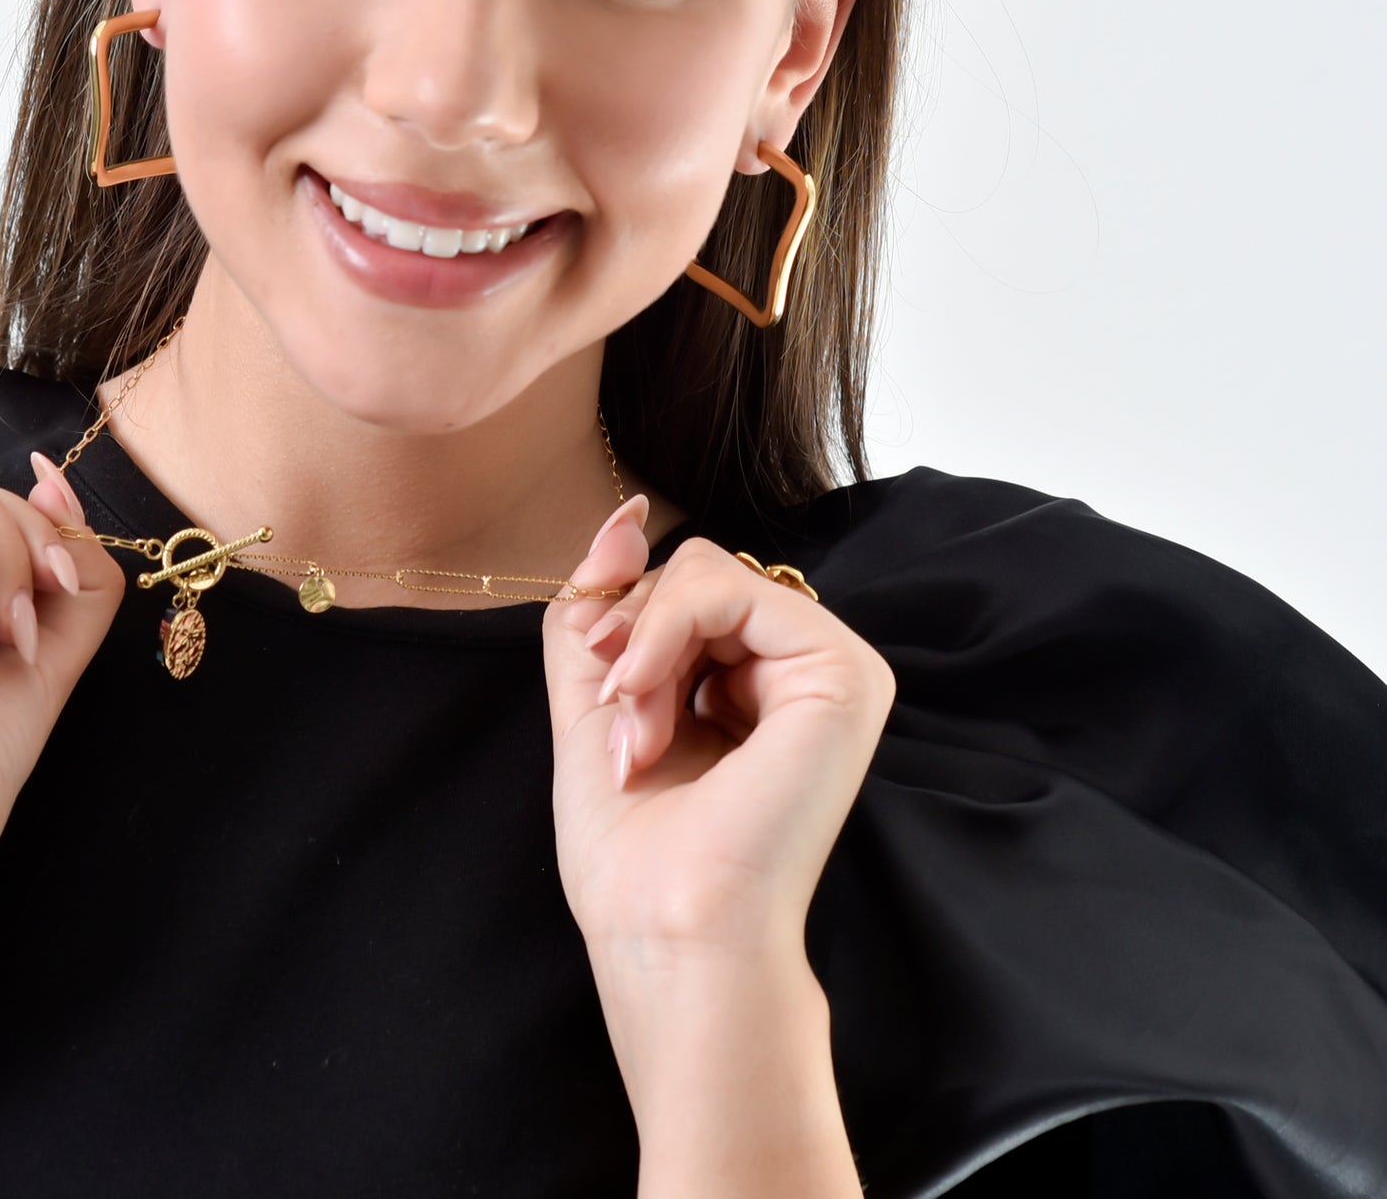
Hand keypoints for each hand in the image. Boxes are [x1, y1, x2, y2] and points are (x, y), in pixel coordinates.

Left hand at [544, 497, 894, 962]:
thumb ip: (605, 603)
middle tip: (623, 730)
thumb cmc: (634, 848)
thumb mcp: (596, 698)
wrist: (668, 928)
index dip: (621, 619)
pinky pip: (724, 587)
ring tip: (640, 738)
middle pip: (692, 568)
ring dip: (640, 649)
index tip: (599, 689)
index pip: (683, 584)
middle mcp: (805, 666)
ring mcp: (832, 665)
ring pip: (704, 568)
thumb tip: (627, 510)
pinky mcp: (841, 671)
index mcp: (760, 677)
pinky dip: (662, 636)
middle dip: (627, 639)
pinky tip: (653, 712)